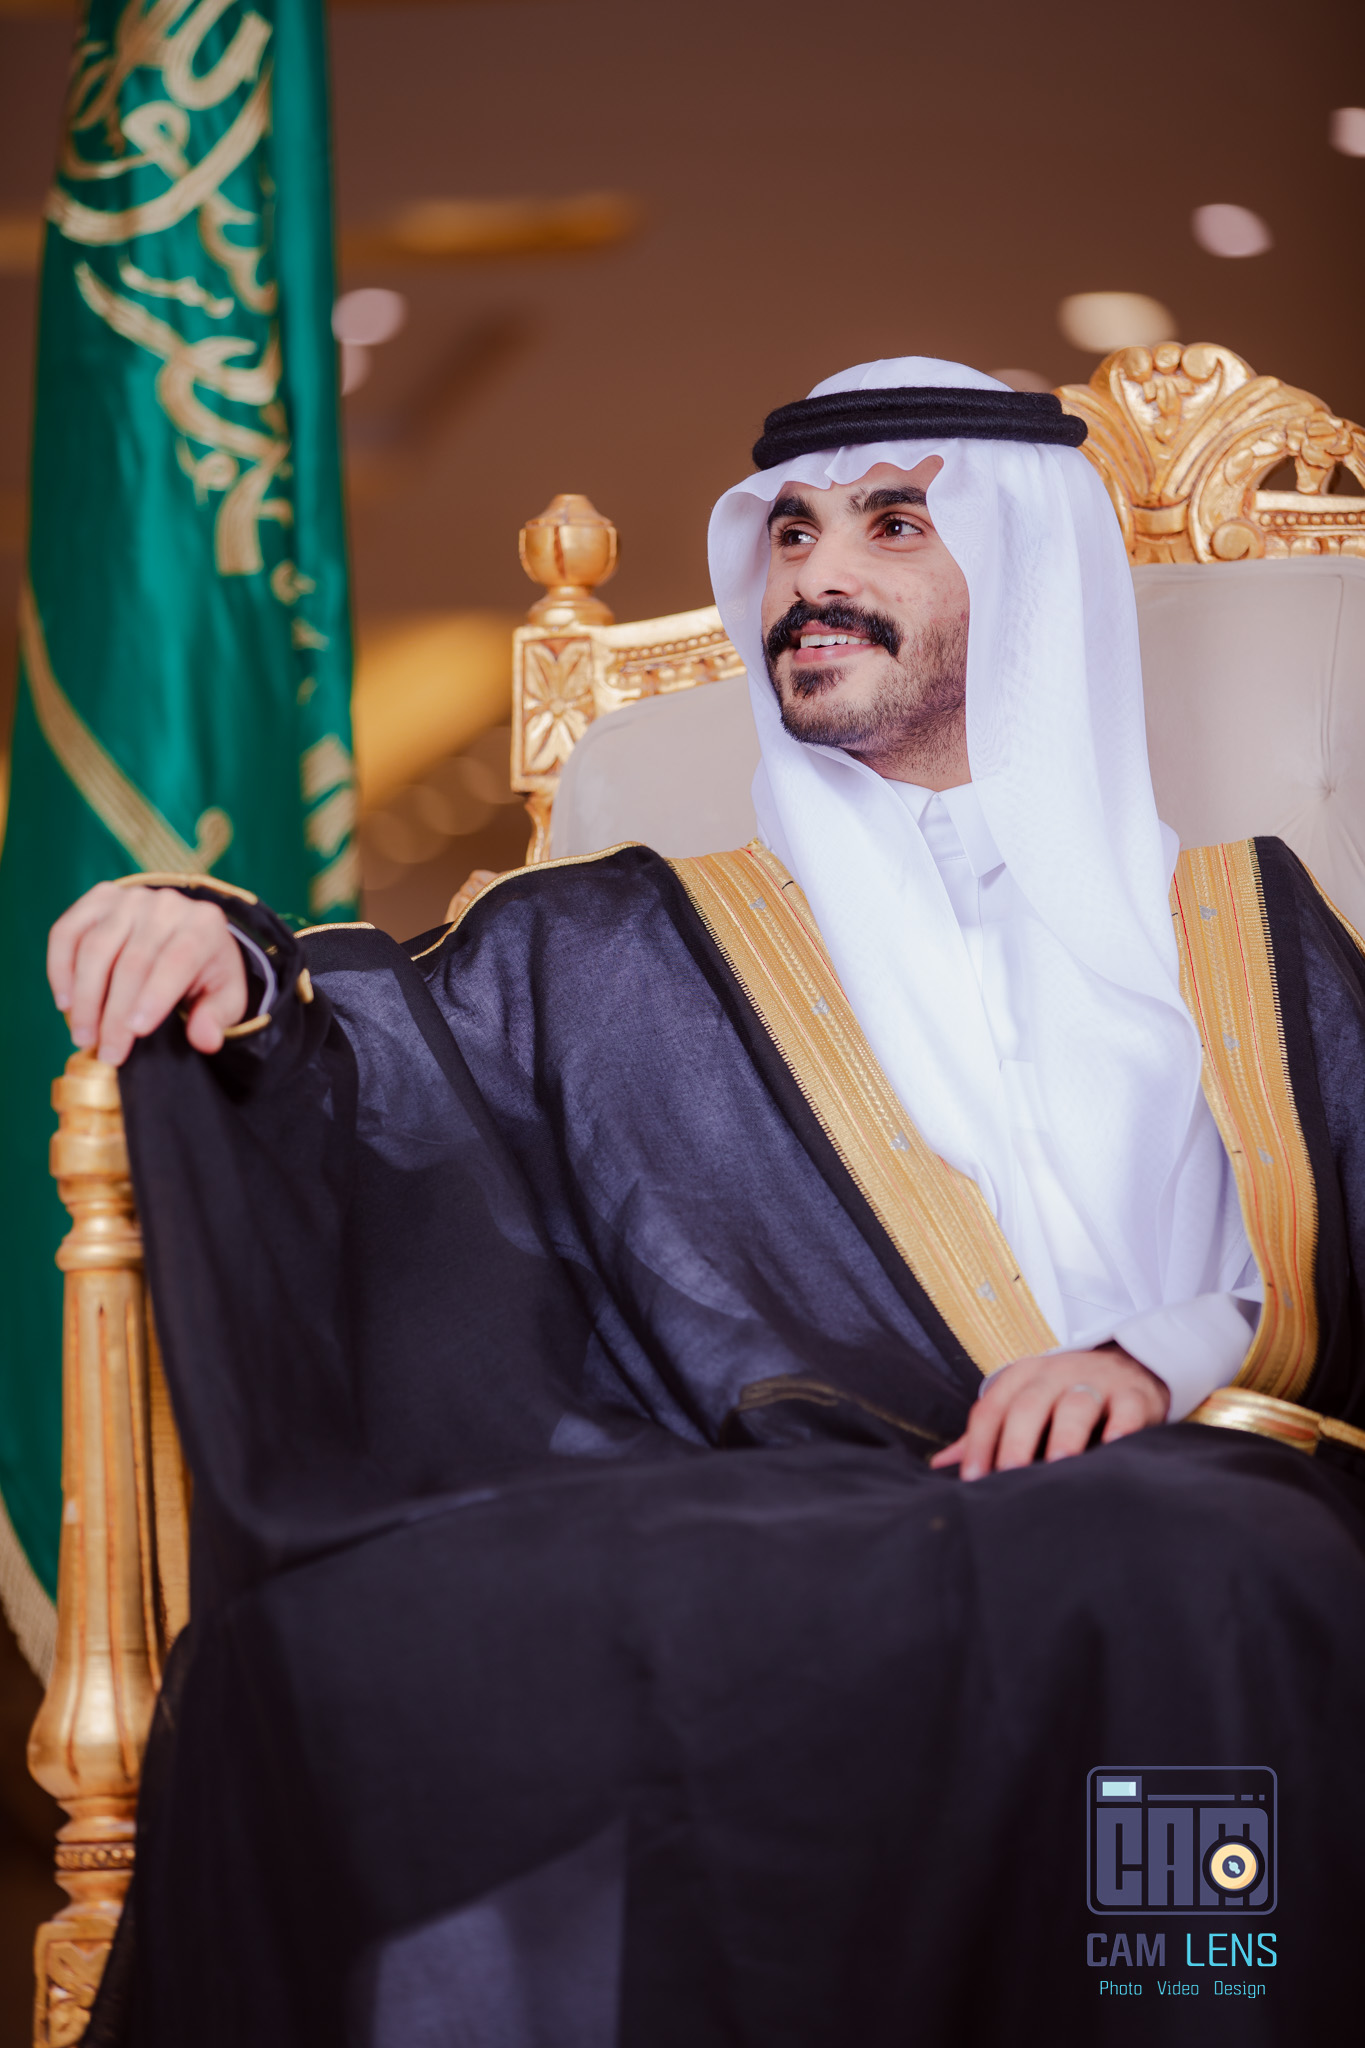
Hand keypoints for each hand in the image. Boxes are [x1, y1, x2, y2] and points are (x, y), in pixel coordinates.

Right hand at [48, 882, 247, 1065]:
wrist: (186, 933)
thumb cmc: (204, 971)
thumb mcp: (225, 995)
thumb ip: (218, 1016)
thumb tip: (206, 1039)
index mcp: (203, 925)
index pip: (176, 960)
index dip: (154, 996)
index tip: (135, 1031)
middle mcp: (165, 904)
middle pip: (133, 961)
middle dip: (115, 1012)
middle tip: (107, 1052)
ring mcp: (128, 899)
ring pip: (96, 948)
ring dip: (86, 998)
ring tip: (84, 1036)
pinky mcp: (98, 900)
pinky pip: (68, 933)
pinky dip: (61, 969)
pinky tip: (66, 1003)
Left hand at [929, 1346, 1168, 1481]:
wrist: (1129, 1364)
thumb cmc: (1063, 1394)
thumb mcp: (1024, 1402)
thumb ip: (989, 1433)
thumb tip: (941, 1464)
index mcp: (1022, 1377)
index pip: (992, 1408)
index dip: (978, 1442)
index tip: (971, 1479)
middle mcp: (1055, 1374)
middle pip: (1029, 1405)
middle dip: (1016, 1440)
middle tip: (1009, 1473)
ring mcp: (1096, 1382)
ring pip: (1077, 1404)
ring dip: (1066, 1434)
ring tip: (1058, 1463)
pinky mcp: (1134, 1394)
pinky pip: (1127, 1409)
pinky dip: (1122, 1427)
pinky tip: (1114, 1447)